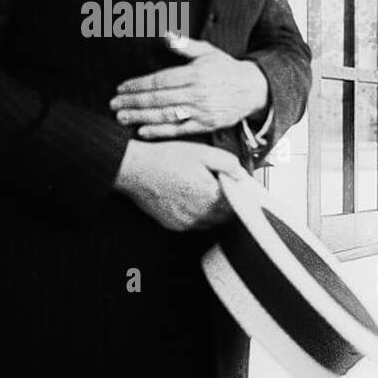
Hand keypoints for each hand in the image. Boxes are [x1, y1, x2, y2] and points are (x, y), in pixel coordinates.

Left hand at [110, 33, 268, 138]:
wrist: (253, 89)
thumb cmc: (225, 68)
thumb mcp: (208, 52)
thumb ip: (185, 45)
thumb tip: (165, 33)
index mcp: (195, 74)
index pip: (160, 80)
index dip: (138, 85)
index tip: (121, 88)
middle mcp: (197, 93)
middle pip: (158, 99)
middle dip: (133, 102)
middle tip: (113, 104)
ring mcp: (201, 111)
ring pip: (165, 115)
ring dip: (141, 117)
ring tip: (121, 117)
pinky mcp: (206, 125)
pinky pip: (179, 130)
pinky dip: (160, 132)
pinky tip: (142, 131)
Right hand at [113, 139, 246, 231]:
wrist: (135, 169)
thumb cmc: (165, 159)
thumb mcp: (202, 152)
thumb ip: (227, 163)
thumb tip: (241, 174)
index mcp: (211, 197)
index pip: (237, 205)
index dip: (238, 195)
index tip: (236, 187)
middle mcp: (200, 215)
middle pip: (224, 216)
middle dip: (226, 204)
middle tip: (220, 187)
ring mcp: (185, 223)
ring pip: (209, 222)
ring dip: (212, 211)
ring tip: (202, 191)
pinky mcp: (173, 225)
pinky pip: (193, 224)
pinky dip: (196, 215)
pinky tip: (188, 198)